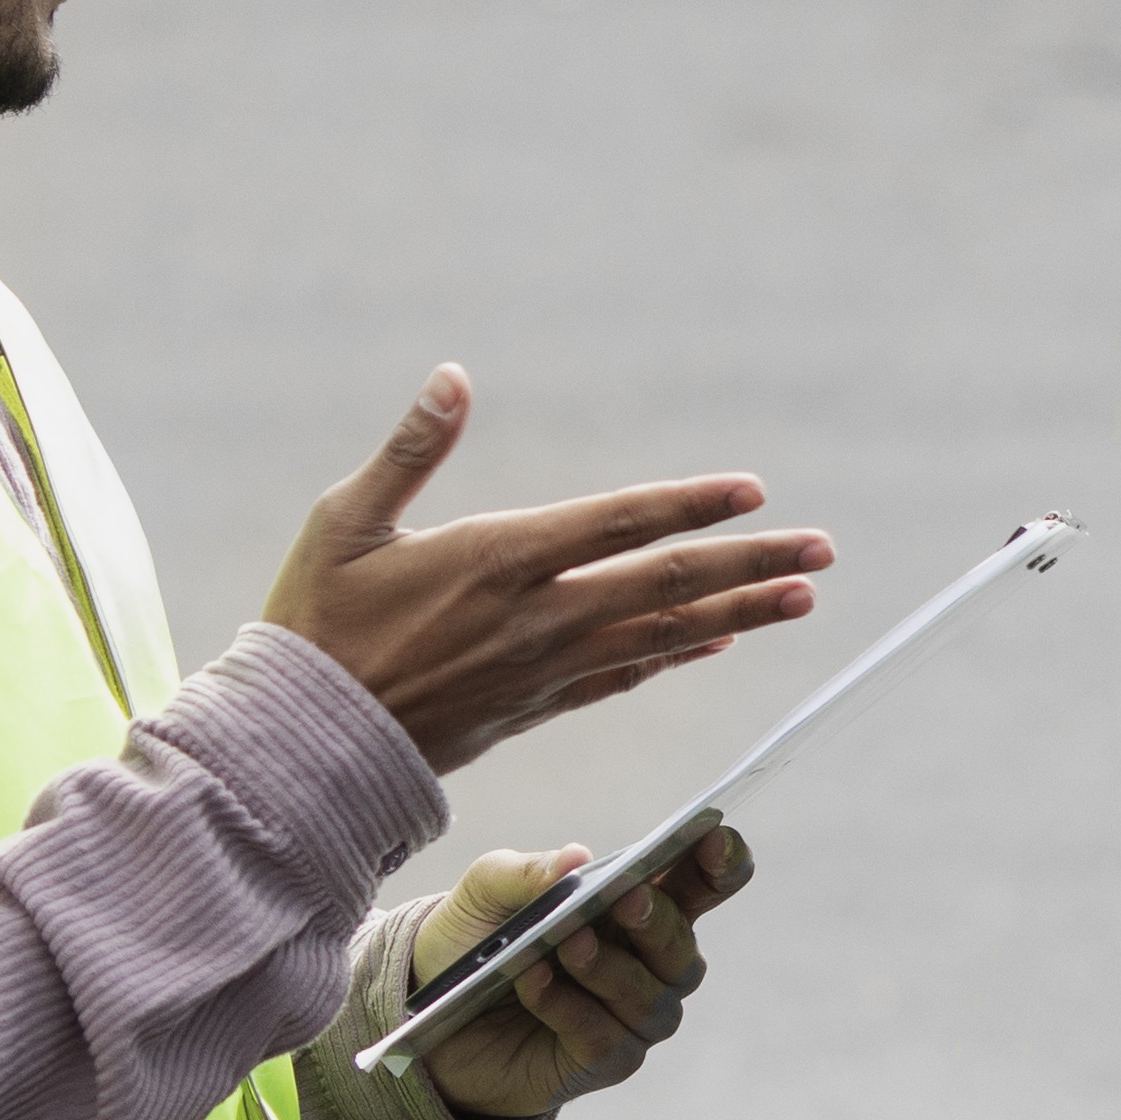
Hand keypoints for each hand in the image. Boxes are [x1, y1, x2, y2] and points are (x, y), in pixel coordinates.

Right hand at [260, 367, 825, 774]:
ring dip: (740, 613)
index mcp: (496, 559)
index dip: (690, 505)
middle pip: (667, 585)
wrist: (298, 744)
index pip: (617, 523)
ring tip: (802, 596)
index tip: (754, 491)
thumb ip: (410, 448)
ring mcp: (544, 669)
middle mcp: (537, 617)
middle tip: (822, 551)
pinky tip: (721, 642)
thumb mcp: (345, 520)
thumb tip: (452, 375)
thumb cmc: (314, 623)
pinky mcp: (536, 707)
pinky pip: (626, 677)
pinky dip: (679, 657)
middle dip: (751, 563)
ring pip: (663, 637)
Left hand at [409, 824, 744, 1119]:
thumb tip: (576, 858)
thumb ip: (530, 871)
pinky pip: (602, 1039)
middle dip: (658, 922)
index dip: (723, 862)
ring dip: (609, 969)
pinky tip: (533, 982)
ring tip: (568, 943)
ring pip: (648, 998)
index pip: (704, 885)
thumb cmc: (474, 939)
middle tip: (627, 898)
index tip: (713, 836)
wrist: (424, 1010)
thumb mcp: (488, 890)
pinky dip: (568, 1008)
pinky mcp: (603, 1062)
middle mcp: (651, 965)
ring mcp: (632, 1017)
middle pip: (681, 948)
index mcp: (641, 907)